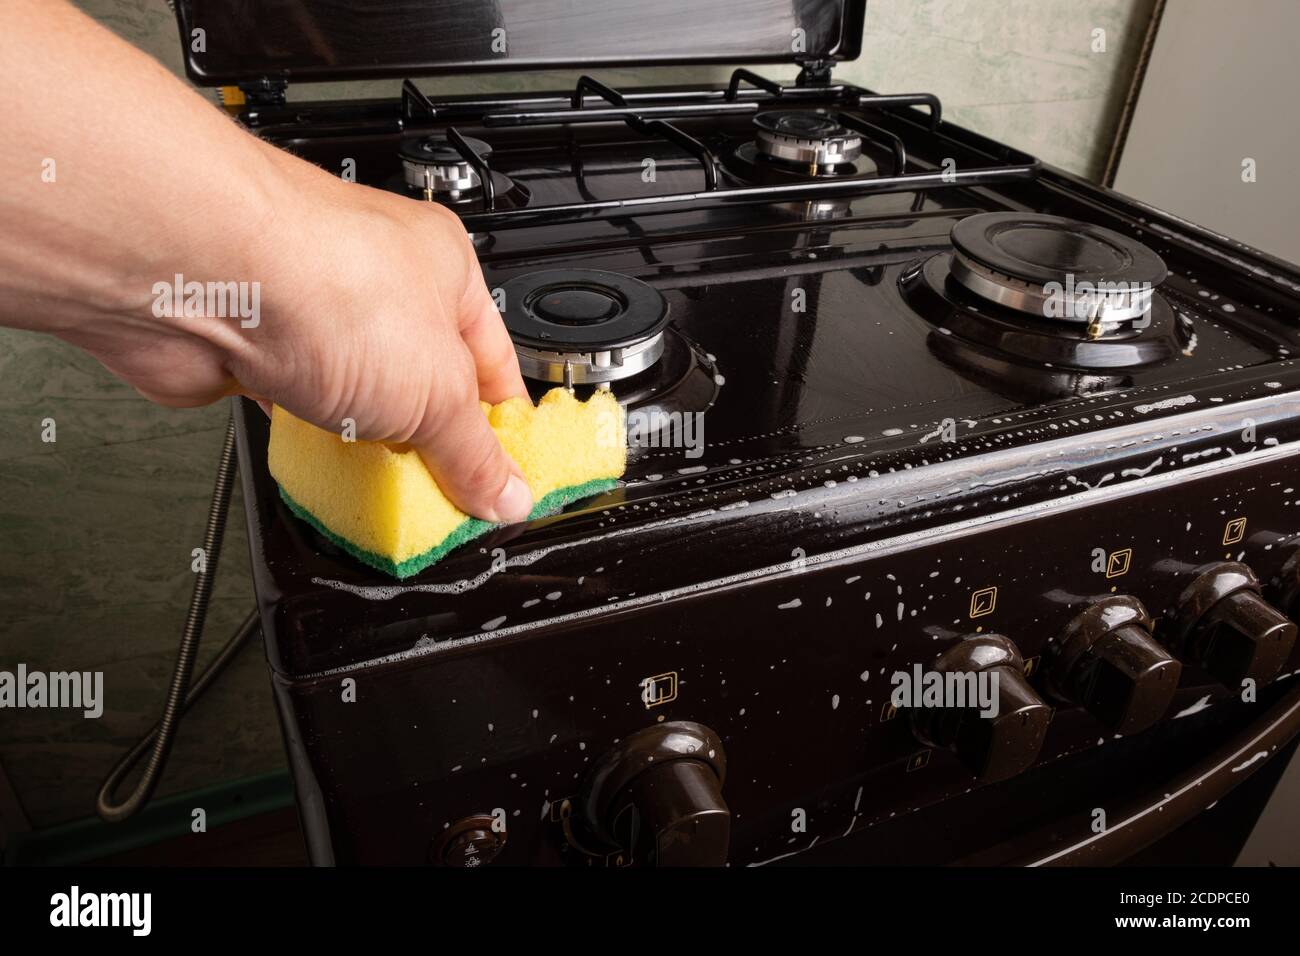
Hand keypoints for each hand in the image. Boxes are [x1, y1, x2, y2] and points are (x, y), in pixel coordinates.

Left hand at [61, 147, 535, 523]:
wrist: (203, 275)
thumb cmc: (326, 281)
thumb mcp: (440, 394)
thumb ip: (476, 454)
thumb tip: (506, 494)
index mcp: (445, 269)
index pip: (494, 363)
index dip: (503, 427)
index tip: (506, 481)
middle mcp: (379, 284)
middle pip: (425, 383)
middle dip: (434, 442)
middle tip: (448, 495)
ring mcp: (316, 317)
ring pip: (360, 398)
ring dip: (370, 443)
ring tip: (389, 488)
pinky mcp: (258, 351)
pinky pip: (300, 411)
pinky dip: (313, 443)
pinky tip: (324, 466)